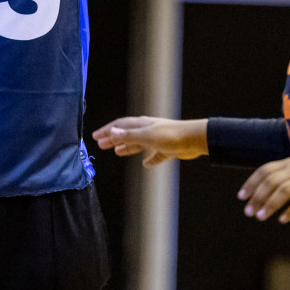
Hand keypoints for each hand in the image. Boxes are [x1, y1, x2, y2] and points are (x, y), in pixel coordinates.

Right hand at [92, 116, 208, 166]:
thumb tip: (112, 131)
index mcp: (141, 125)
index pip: (119, 126)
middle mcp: (148, 130)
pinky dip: (149, 159)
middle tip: (101, 144)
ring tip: (117, 152)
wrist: (193, 140)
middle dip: (113, 138)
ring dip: (127, 148)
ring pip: (138, 144)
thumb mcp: (146, 136)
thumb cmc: (170, 135)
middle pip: (127, 134)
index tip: (96, 136)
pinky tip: (146, 164)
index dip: (107, 131)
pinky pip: (155, 155)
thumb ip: (128, 135)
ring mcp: (157, 139)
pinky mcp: (167, 149)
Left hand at [237, 155, 289, 222]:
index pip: (264, 170)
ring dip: (271, 204)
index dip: (251, 183)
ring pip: (285, 189)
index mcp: (288, 163)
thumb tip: (261, 192)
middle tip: (248, 212)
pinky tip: (282, 219)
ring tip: (261, 217)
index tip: (241, 197)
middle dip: (257, 196)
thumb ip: (282, 178)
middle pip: (272, 180)